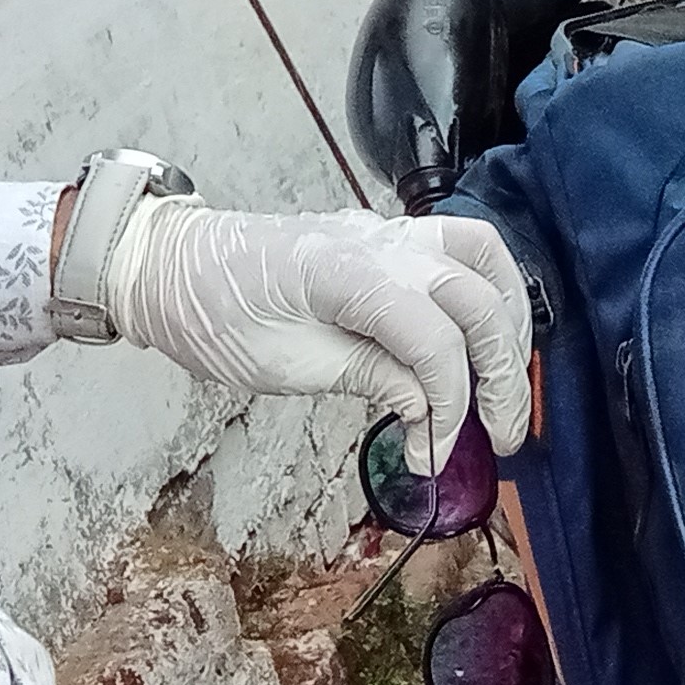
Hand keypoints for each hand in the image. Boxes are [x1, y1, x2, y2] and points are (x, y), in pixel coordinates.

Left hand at [103, 203, 532, 466]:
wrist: (175, 265)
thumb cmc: (214, 316)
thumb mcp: (280, 365)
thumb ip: (365, 374)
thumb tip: (427, 405)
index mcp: (345, 273)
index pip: (433, 336)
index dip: (449, 402)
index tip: (435, 453)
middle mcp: (381, 241)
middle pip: (477, 297)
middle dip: (501, 372)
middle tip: (504, 435)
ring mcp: (389, 231)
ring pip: (485, 259)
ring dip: (509, 323)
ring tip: (508, 383)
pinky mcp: (389, 237)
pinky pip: (463, 248)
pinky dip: (488, 292)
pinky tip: (485, 336)